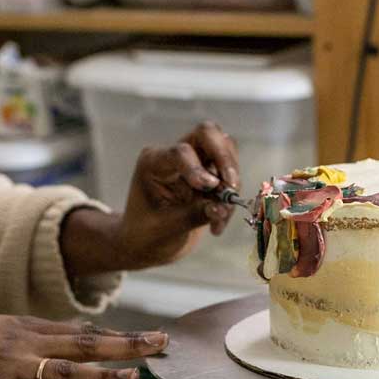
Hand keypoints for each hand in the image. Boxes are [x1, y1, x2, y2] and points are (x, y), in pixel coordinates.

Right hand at [0, 315, 168, 378]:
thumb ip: (33, 336)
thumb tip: (68, 338)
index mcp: (27, 328)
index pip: (83, 332)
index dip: (119, 336)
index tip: (150, 337)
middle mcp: (25, 342)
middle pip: (85, 344)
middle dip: (126, 345)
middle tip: (161, 344)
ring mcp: (11, 365)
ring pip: (65, 370)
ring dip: (101, 374)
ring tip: (133, 377)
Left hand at [61, 122, 241, 274]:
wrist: (147, 244)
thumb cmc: (146, 234)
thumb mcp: (167, 227)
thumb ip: (195, 214)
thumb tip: (223, 207)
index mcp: (154, 162)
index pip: (180, 152)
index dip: (197, 167)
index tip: (208, 187)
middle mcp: (175, 155)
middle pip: (207, 133)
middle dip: (224, 158)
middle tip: (231, 186)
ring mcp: (195, 161)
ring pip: (226, 150)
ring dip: (232, 181)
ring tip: (222, 215)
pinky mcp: (210, 174)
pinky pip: (230, 174)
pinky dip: (232, 197)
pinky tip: (219, 222)